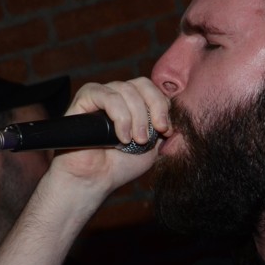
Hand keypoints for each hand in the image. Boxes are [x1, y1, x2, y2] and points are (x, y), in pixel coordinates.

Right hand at [50, 78, 169, 191]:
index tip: (168, 130)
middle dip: (155, 107)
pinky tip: (121, 137)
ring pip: (126, 89)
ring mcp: (100, 95)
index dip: (163, 106)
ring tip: (136, 141)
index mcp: (134, 103)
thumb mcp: (152, 146)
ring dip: (137, 117)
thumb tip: (180, 114)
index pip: (153, 89)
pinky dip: (119, 116)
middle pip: (142, 84)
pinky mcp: (84, 99)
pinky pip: (106, 95)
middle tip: (159, 131)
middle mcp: (117, 94)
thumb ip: (164, 128)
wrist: (95, 180)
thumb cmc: (120, 165)